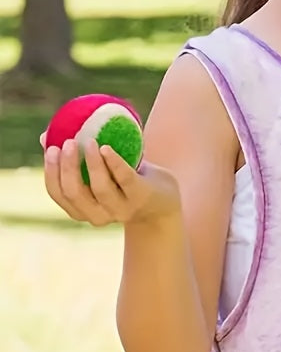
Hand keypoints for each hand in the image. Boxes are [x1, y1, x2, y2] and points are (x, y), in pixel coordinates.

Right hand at [41, 134, 179, 227]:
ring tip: (89, 141)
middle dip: (67, 167)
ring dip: (91, 163)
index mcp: (83, 210)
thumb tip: (46, 136)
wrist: (164, 200)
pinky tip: (106, 148)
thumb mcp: (102, 172)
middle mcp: (99, 215)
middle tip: (67, 142)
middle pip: (75, 193)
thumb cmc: (127, 182)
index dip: (51, 173)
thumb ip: (78, 158)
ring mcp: (122, 208)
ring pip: (99, 188)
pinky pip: (125, 179)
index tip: (51, 149)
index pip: (59, 194)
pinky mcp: (141, 196)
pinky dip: (114, 163)